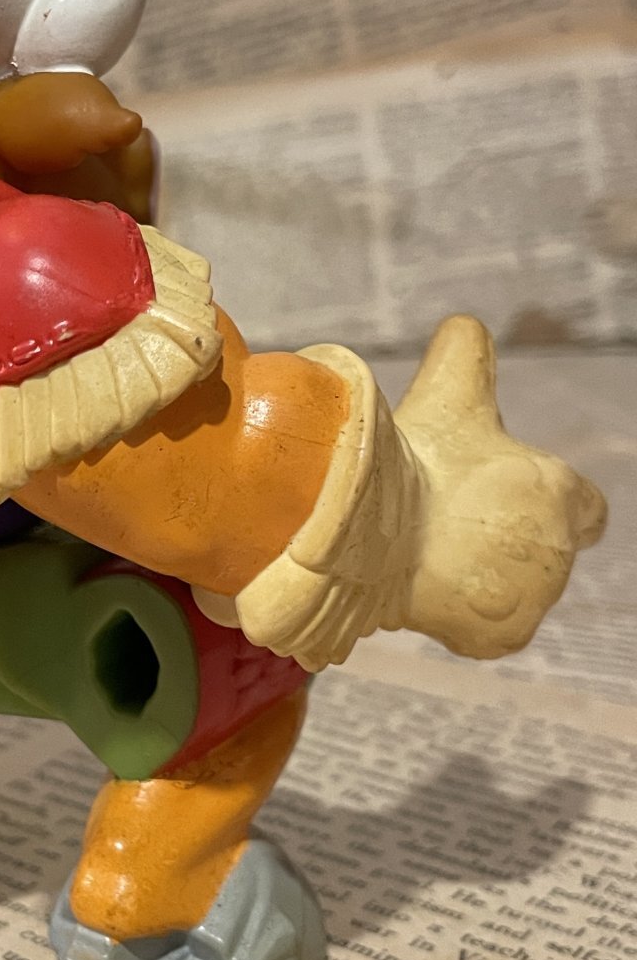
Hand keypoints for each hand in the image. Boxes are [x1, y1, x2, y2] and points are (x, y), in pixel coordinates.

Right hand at [398, 316, 605, 657]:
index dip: (549, 503)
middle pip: (539, 549)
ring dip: (482, 575)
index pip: (585, 508)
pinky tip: (428, 587)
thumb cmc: (414, 458)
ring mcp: (532, 598)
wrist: (373, 530)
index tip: (510, 501)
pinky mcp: (501, 635)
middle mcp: (559, 549)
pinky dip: (462, 614)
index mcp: (560, 491)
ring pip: (512, 588)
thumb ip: (467, 356)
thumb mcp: (445, 391)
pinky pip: (489, 628)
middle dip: (503, 538)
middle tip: (450, 524)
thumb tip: (464, 323)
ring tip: (431, 553)